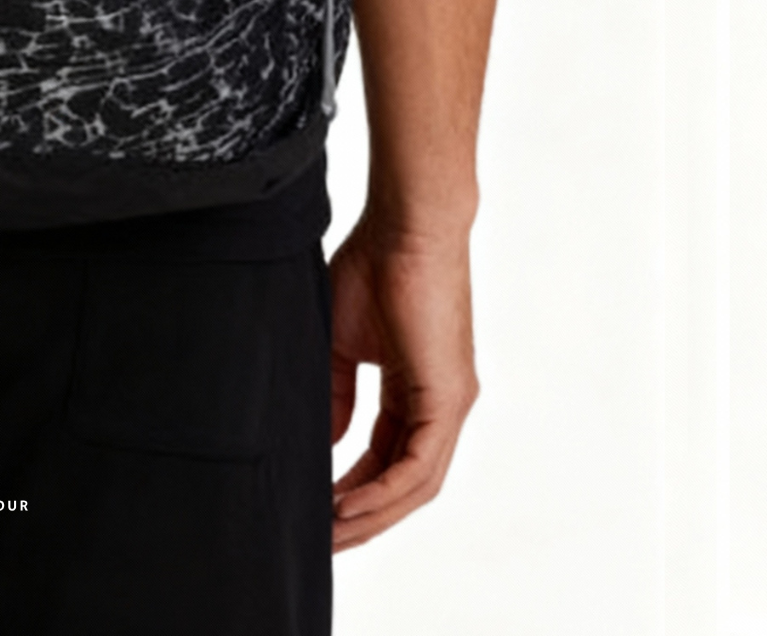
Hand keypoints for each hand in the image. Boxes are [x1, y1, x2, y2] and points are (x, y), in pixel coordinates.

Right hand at [327, 211, 478, 550]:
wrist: (404, 228)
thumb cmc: (373, 265)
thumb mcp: (341, 340)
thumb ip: (337, 392)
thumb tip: (330, 440)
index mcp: (416, 388)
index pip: (386, 456)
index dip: (353, 487)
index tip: (316, 507)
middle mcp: (441, 404)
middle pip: (404, 482)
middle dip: (363, 516)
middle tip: (322, 540)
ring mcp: (449, 404)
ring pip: (415, 483)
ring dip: (373, 514)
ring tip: (331, 532)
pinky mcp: (448, 399)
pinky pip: (419, 465)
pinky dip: (384, 491)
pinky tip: (350, 505)